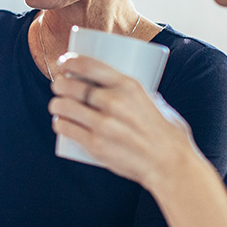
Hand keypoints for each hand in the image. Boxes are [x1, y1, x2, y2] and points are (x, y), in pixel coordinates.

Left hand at [50, 53, 197, 188]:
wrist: (171, 165)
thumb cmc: (167, 134)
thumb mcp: (156, 102)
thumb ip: (138, 94)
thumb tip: (125, 87)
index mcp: (128, 86)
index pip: (89, 65)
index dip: (70, 62)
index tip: (63, 62)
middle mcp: (113, 101)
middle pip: (70, 86)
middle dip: (59, 84)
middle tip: (59, 86)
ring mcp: (102, 123)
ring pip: (63, 106)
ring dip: (56, 104)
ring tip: (58, 105)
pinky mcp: (94, 144)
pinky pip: (65, 128)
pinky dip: (59, 123)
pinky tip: (60, 122)